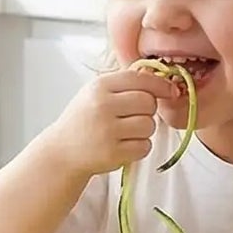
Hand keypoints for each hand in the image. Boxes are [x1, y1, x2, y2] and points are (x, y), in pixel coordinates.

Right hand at [44, 66, 180, 179]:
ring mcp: (107, 130)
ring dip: (144, 130)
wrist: (62, 151)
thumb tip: (161, 80)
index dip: (160, 85)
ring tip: (126, 132)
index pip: (140, 79)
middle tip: (135, 116)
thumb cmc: (83, 120)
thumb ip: (123, 84)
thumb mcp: (95, 93)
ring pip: (149, 125)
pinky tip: (124, 145)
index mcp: (99, 86)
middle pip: (148, 102)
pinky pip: (144, 146)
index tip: (170, 91)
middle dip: (148, 110)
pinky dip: (139, 147)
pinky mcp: (113, 153)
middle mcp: (103, 106)